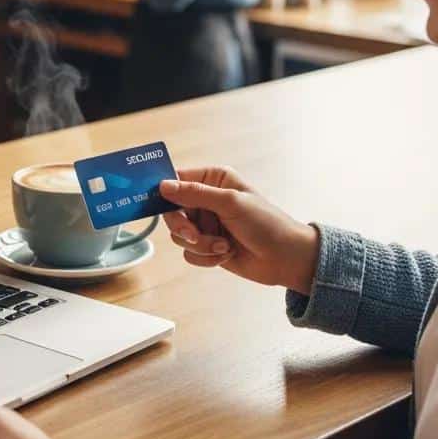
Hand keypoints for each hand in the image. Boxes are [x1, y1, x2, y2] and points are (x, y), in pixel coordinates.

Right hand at [159, 167, 318, 293]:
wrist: (286, 259)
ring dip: (199, 244)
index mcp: (213, 179)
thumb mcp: (230, 203)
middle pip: (171, 210)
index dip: (162, 191)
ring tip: (222, 246)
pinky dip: (205, 256)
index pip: (176, 179)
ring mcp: (206, 224)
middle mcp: (206, 199)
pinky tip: (226, 253)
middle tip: (194, 234)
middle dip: (183, 226)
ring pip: (179, 235)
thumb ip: (194, 193)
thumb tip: (163, 186)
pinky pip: (189, 253)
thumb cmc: (266, 223)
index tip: (151, 202)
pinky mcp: (208, 246)